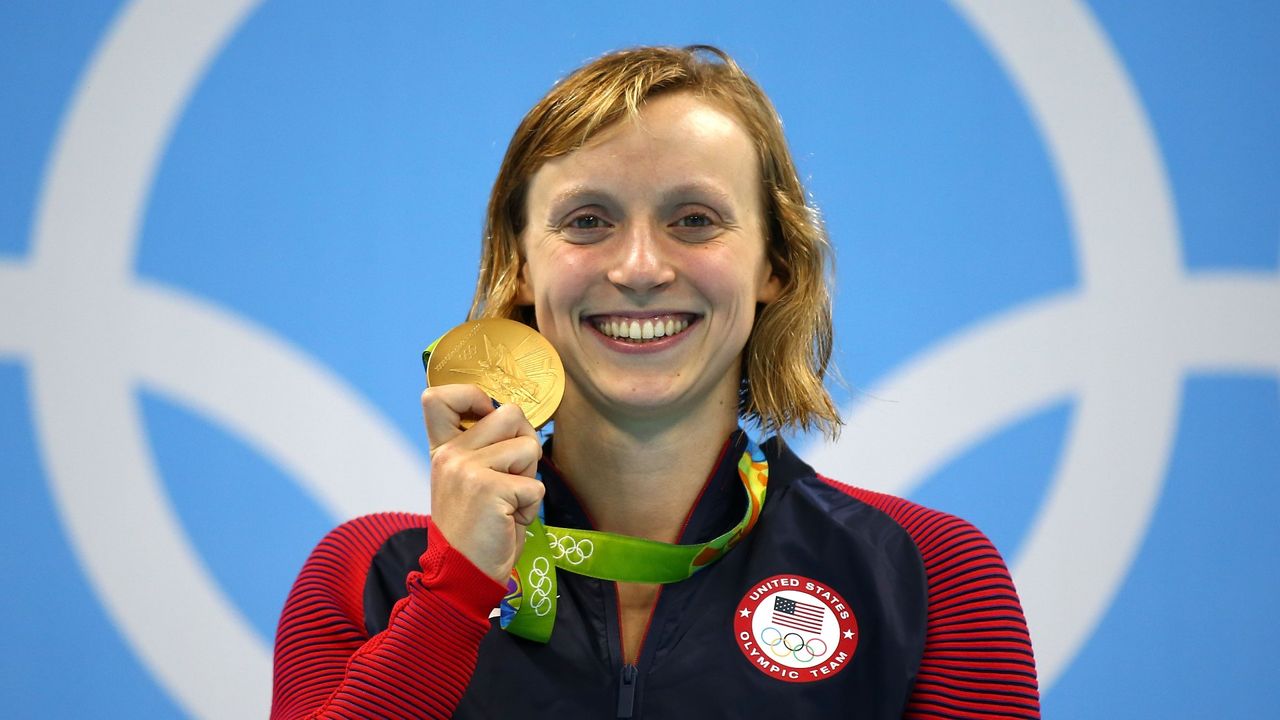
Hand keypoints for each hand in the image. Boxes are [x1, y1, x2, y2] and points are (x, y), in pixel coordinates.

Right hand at [422, 384, 544, 583]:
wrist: (463, 574)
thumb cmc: (477, 528)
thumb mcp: (469, 481)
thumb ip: (484, 448)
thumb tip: (521, 419)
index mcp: (443, 449)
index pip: (437, 396)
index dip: (474, 395)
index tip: (487, 418)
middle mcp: (451, 454)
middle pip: (511, 414)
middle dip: (525, 444)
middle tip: (511, 479)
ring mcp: (468, 469)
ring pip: (529, 448)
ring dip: (530, 479)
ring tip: (509, 503)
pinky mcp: (490, 489)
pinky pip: (535, 486)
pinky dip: (531, 507)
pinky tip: (510, 521)